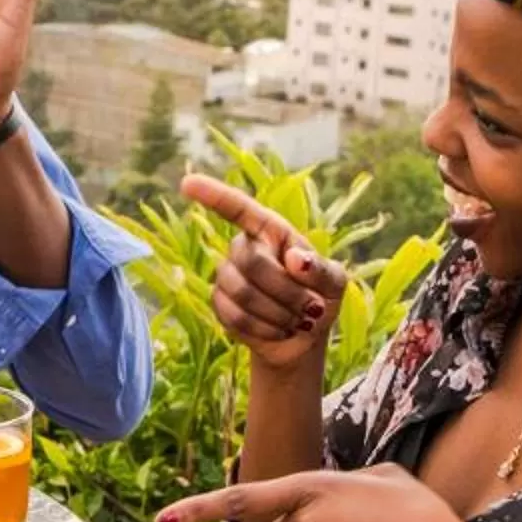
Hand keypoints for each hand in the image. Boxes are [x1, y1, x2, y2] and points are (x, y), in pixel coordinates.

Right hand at [182, 174, 348, 376]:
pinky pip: (235, 317)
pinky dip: (265, 330)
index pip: (239, 208)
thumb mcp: (335, 282)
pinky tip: (278, 329)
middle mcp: (243, 248)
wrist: (303, 338)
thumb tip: (295, 259)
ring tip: (297, 320)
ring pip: (243, 293)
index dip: (213, 195)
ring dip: (280, 314)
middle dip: (288, 292)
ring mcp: (227, 275)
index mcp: (270, 231)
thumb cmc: (319, 299)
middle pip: (253, 263)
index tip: (186, 183)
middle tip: (312, 308)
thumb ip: (321, 269)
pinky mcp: (219, 304)